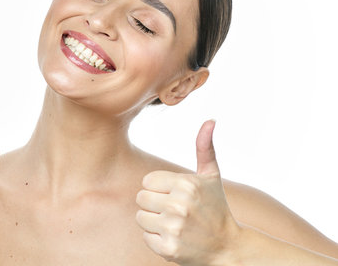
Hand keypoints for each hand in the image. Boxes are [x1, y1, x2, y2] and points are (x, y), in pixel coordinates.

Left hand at [136, 120, 239, 265]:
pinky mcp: (169, 248)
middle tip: (175, 212)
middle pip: (141, 198)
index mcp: (186, 184)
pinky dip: (157, 240)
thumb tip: (210, 120)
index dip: (159, 189)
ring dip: (154, 223)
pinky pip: (146, 237)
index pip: (147, 181)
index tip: (176, 196)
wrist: (228, 248)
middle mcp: (179, 205)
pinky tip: (175, 239)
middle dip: (154, 205)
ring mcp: (174, 228)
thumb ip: (205, 148)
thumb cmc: (216, 208)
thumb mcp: (211, 177)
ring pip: (141, 218)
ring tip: (175, 225)